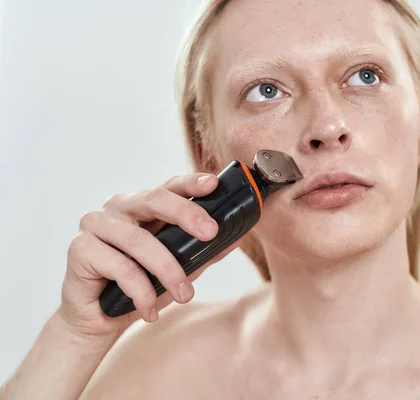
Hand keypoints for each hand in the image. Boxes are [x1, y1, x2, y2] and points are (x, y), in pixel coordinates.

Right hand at [58, 172, 237, 340]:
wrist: (97, 320)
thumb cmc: (138, 286)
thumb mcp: (177, 268)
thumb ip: (203, 252)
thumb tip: (236, 239)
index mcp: (142, 205)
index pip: (169, 186)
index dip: (191, 183)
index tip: (214, 184)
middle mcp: (118, 208)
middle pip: (154, 200)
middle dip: (186, 214)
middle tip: (210, 233)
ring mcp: (95, 225)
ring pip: (139, 241)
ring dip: (168, 270)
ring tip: (185, 295)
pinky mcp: (80, 249)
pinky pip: (119, 267)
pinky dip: (141, 292)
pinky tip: (149, 310)